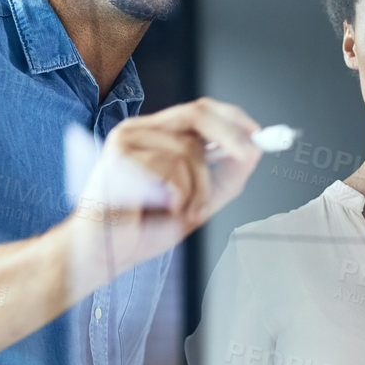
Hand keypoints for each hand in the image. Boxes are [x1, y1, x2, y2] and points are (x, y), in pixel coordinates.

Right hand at [65, 98, 259, 278]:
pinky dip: (177, 196)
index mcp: (156, 135)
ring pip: (188, 150)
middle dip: (231, 136)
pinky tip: (161, 210)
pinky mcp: (118, 157)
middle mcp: (140, 131)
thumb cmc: (145, 227)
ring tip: (183, 212)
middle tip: (250, 156)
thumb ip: (226, 177)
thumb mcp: (199, 200)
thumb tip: (255, 151)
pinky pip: (169, 170)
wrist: (104, 253)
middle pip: (196, 113)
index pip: (200, 110)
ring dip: (198, 188)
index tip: (259, 134)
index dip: (233, 118)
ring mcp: (126, 141)